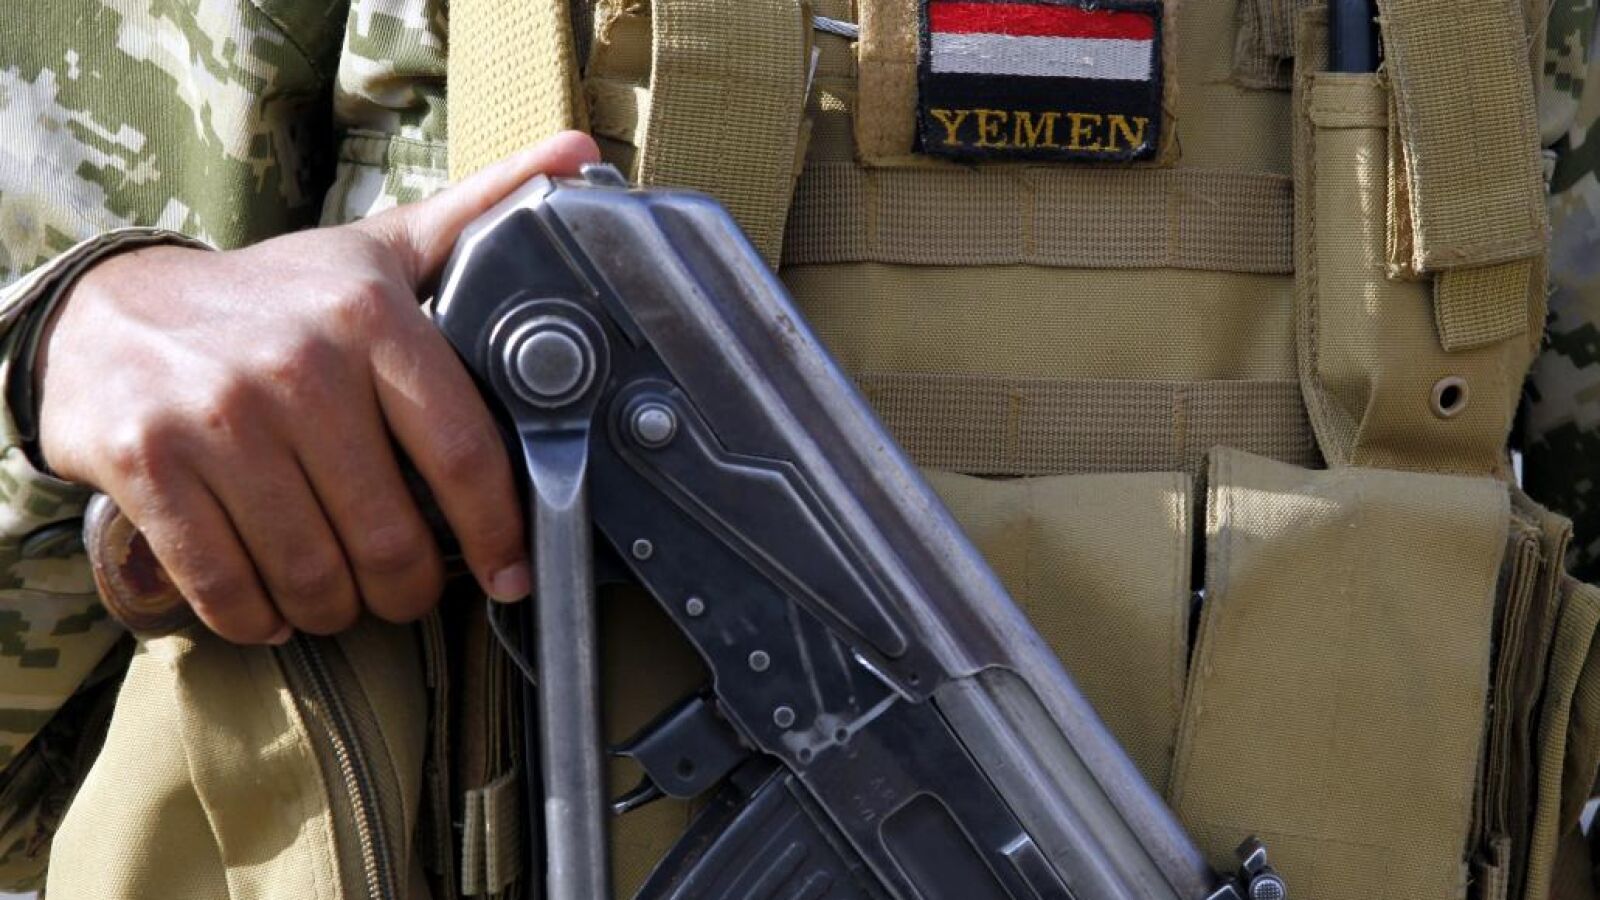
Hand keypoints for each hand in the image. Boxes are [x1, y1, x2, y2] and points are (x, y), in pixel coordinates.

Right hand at [37, 132, 600, 644]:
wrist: (109, 312)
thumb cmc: (270, 297)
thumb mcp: (377, 248)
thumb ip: (481, 212)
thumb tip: (582, 156)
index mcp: (371, 316)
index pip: (462, 452)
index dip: (497, 532)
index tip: (511, 573)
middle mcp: (301, 365)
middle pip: (390, 534)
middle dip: (406, 589)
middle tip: (405, 591)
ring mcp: (222, 416)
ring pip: (313, 573)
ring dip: (334, 611)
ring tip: (340, 600)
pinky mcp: (150, 463)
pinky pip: (226, 584)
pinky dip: (256, 617)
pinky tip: (269, 607)